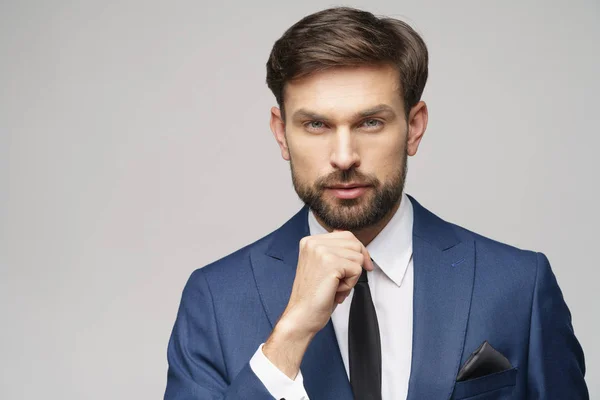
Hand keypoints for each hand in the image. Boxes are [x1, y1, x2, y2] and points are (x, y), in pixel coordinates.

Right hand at [262, 230, 373, 377]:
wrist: (301, 315)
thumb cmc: (313, 296)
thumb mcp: (322, 266)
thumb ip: (335, 252)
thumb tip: (357, 246)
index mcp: (309, 241)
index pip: (346, 235)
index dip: (358, 251)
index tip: (363, 265)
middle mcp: (313, 243)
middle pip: (355, 244)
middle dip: (356, 265)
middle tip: (342, 282)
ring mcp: (321, 251)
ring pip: (358, 257)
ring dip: (352, 276)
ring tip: (335, 287)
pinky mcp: (330, 263)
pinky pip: (357, 269)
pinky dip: (350, 284)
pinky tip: (335, 291)